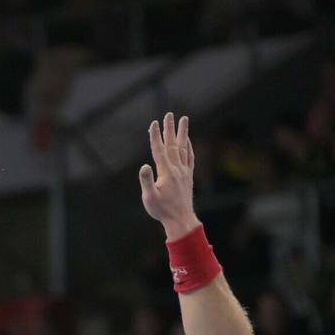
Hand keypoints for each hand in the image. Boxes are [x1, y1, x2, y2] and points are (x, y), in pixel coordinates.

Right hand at [138, 112, 198, 239]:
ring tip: (183, 120)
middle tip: (169, 114)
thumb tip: (144, 166)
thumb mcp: (149, 198)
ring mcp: (184, 172)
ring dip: (182, 133)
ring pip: (183, 148)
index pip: (159, 150)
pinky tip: (188, 141)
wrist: (180, 220)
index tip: (153, 123)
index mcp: (166, 172)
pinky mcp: (188, 176)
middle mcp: (177, 169)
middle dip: (169, 129)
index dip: (155, 136)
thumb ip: (146, 181)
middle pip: (172, 144)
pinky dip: (189, 147)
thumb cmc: (162, 210)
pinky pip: (190, 157)